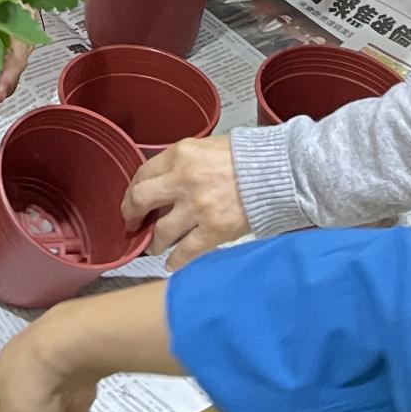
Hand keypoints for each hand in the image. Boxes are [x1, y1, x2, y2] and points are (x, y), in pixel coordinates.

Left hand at [123, 136, 246, 268]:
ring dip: (154, 242)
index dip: (133, 191)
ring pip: (161, 231)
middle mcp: (184, 180)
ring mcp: (198, 207)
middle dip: (132, 215)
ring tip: (153, 247)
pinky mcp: (215, 230)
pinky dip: (176, 261)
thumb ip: (181, 163)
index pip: (142, 174)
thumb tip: (162, 182)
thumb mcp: (205, 147)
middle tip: (132, 224)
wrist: (278, 171)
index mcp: (181, 154)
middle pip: (141, 200)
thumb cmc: (245, 157)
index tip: (132, 201)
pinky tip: (171, 264)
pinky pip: (187, 251)